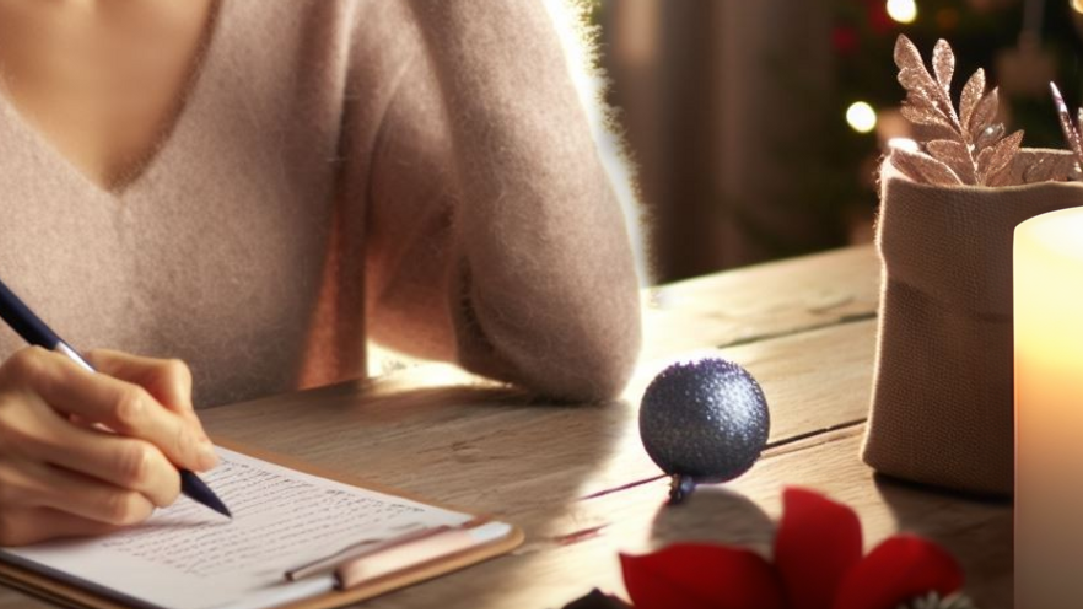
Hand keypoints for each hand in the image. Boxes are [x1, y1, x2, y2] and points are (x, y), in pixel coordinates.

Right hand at [0, 347, 216, 545]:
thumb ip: (155, 380)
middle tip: (177, 477)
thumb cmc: (50, 397)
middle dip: (172, 476)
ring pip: (118, 504)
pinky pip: (93, 528)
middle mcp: (15, 425)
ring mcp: (8, 478)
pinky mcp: (10, 523)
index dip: (180, 434)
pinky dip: (119, 516)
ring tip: (149, 488)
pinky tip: (111, 497)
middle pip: (132, 463)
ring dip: (151, 501)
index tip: (202, 453)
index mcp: (38, 373)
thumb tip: (194, 436)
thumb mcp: (93, 367)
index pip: (131, 407)